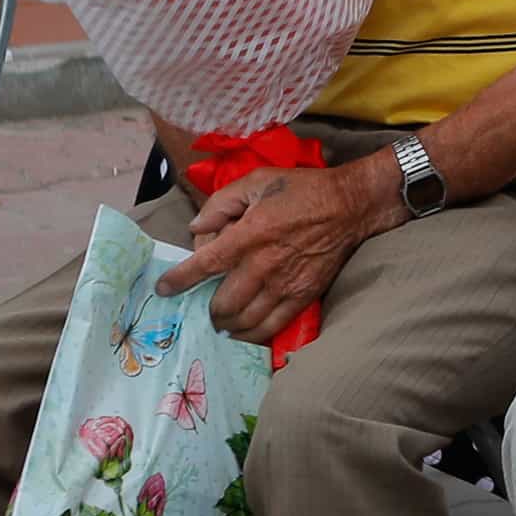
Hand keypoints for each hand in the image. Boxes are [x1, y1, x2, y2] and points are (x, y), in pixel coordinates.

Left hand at [160, 156, 376, 345]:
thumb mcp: (256, 181)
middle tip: (204, 304)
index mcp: (250, 234)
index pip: (205, 264)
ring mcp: (286, 285)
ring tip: (221, 320)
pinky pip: (272, 326)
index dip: (180, 280)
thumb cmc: (302, 190)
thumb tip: (196, 229)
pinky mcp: (303, 296)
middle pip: (223, 303)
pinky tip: (243, 331)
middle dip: (207, 309)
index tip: (164, 289)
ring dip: (227, 325)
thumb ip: (220, 203)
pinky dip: (252, 334)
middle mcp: (265, 265)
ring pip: (245, 321)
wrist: (351, 206)